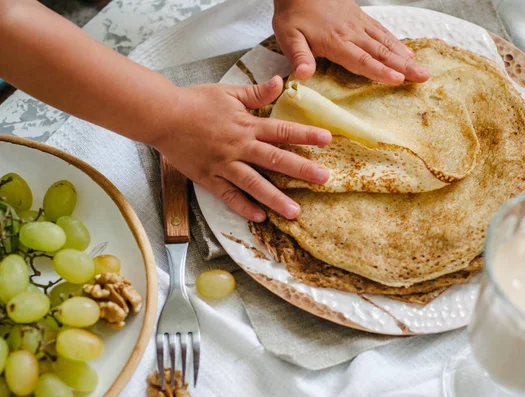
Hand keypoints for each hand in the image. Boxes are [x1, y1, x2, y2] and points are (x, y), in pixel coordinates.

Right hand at [153, 76, 331, 221]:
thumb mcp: (229, 93)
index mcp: (246, 126)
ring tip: (295, 211)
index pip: (282, 131)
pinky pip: (228, 196)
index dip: (306, 135)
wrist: (164, 116)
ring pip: (254, 184)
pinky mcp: (209, 179)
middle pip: (275, 160)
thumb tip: (280, 83)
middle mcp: (239, 147)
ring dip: (276, 198)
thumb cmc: (196, 102)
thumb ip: (256, 93)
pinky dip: (244, 207)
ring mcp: (224, 165)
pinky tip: (260, 217)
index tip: (327, 139)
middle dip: (302, 169)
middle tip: (324, 179)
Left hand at [272, 0, 428, 84]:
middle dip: (404, 66)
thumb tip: (303, 76)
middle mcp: (352, 33)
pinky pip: (381, 31)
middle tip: (424, 76)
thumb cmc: (293, 13)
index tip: (399, 80)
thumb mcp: (288, 36)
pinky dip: (396, 42)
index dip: (380, 72)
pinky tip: (406, 51)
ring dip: (404, 56)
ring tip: (421, 68)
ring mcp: (358, 24)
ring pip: (385, 42)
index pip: (362, 60)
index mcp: (336, 41)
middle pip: (381, 53)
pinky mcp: (360, 17)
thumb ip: (298, 56)